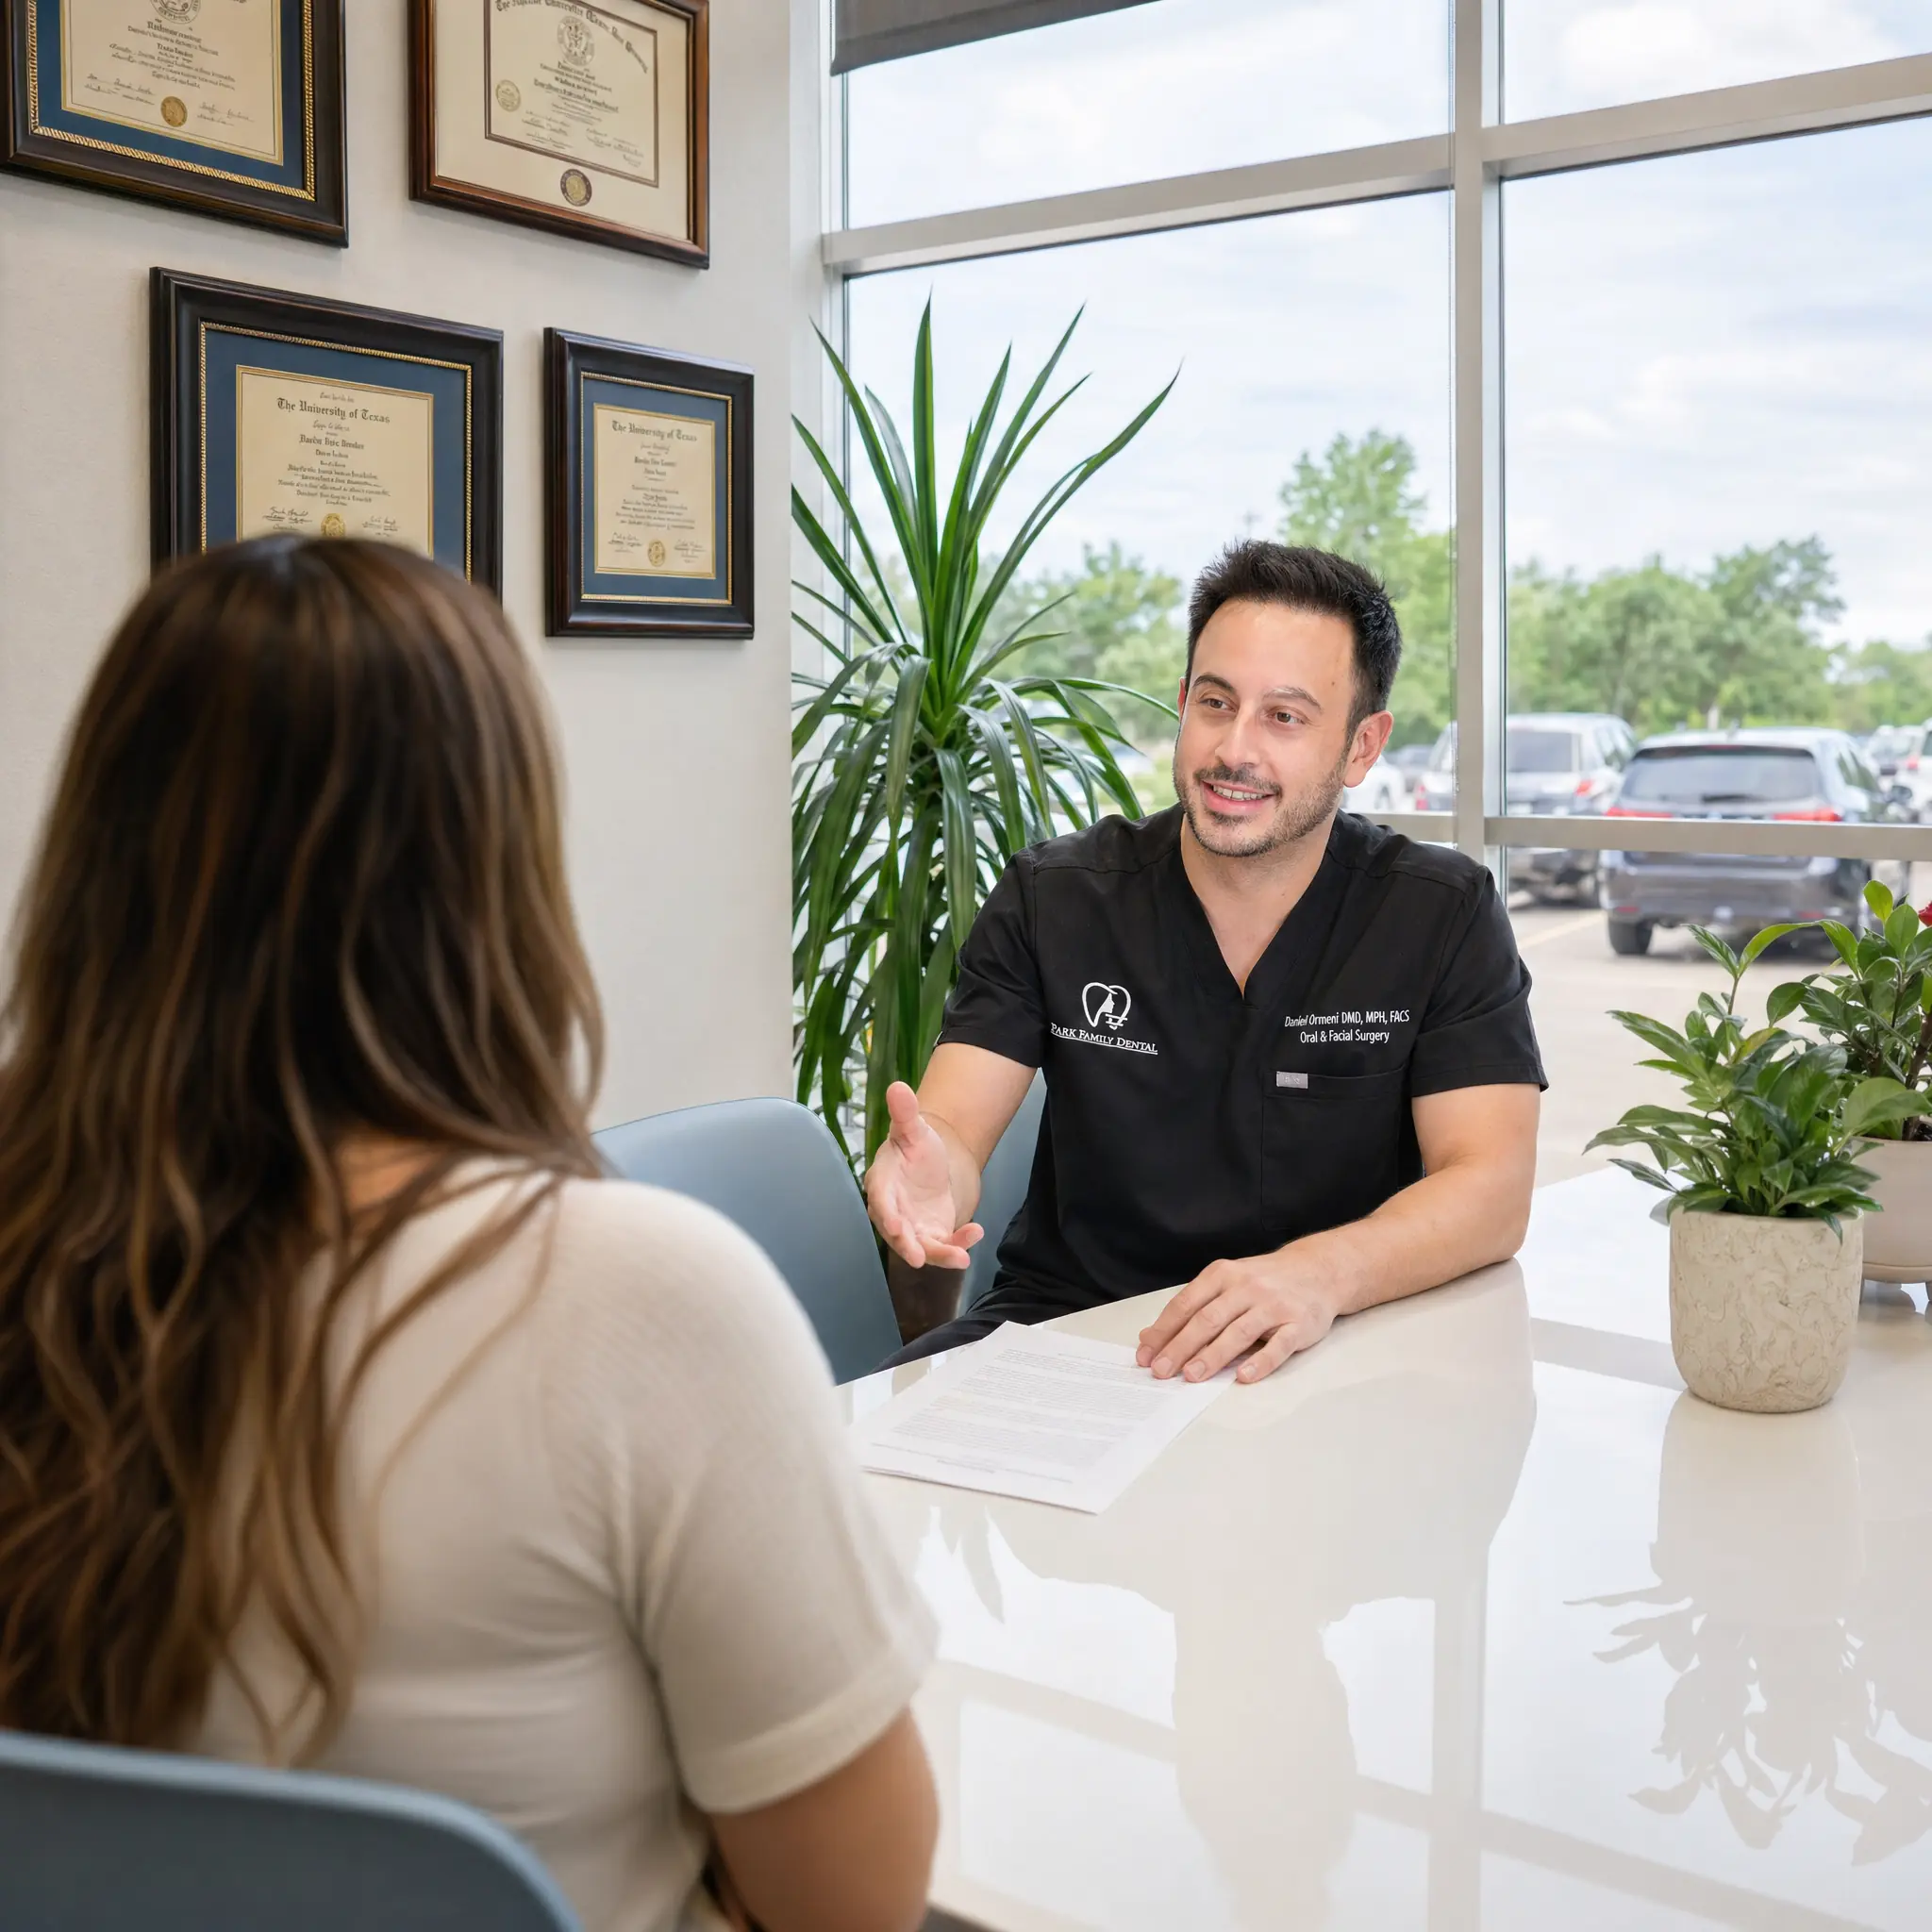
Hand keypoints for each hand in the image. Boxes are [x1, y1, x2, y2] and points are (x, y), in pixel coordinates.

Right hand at [865, 1081, 983, 1268]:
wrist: (932, 1164)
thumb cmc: (915, 1147)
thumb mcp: (914, 1128)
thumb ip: (905, 1113)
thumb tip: (897, 1086)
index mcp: (882, 1184)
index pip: (881, 1202)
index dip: (887, 1215)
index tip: (897, 1227)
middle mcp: (893, 1212)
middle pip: (896, 1233)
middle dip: (906, 1245)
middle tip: (919, 1256)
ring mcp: (912, 1227)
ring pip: (922, 1247)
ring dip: (940, 1254)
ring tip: (961, 1258)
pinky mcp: (932, 1236)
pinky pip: (944, 1245)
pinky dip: (959, 1244)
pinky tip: (976, 1232)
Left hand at [1136, 1251, 1342, 1384]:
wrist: (1318, 1270)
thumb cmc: (1264, 1281)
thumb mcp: (1225, 1283)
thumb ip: (1192, 1308)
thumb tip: (1150, 1336)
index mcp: (1223, 1274)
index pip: (1186, 1304)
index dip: (1164, 1330)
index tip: (1146, 1354)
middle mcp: (1247, 1287)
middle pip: (1208, 1319)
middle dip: (1180, 1346)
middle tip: (1161, 1371)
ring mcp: (1274, 1305)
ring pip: (1239, 1332)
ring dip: (1213, 1356)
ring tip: (1191, 1375)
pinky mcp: (1299, 1324)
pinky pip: (1278, 1346)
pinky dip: (1261, 1362)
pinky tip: (1243, 1376)